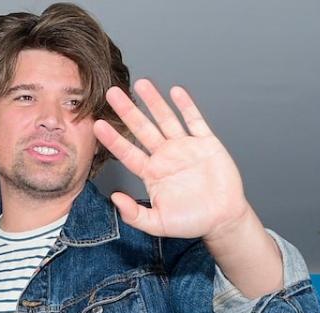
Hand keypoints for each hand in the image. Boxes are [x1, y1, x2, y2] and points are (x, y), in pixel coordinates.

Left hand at [94, 79, 257, 242]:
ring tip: (141, 83)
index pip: (127, 152)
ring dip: (154, 101)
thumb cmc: (190, 221)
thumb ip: (135, 214)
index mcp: (151, 173)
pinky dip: (186, 106)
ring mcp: (185, 147)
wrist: (222, 218)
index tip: (97, 124)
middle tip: (112, 92)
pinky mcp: (207, 143)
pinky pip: (195, 121)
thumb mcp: (158, 223)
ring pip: (166, 119)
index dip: (112, 138)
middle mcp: (165, 156)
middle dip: (128, 110)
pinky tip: (175, 91)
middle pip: (142, 128)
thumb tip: (115, 198)